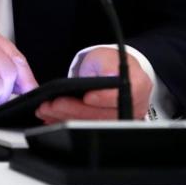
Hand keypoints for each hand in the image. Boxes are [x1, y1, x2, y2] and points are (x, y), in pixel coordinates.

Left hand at [35, 47, 152, 122]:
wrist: (111, 72)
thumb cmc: (109, 64)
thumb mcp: (107, 57)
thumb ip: (107, 65)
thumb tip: (108, 76)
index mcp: (138, 86)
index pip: (121, 96)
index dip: (104, 98)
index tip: (87, 96)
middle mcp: (133, 107)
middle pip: (103, 114)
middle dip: (75, 110)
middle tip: (54, 104)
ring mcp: (120, 120)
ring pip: (91, 124)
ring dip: (66, 118)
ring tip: (47, 110)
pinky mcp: (106, 127)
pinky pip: (85, 127)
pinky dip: (67, 122)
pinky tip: (53, 117)